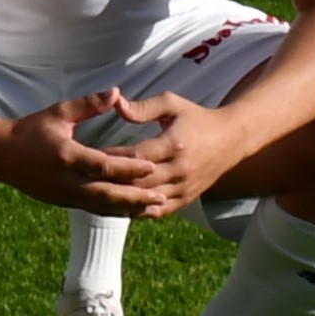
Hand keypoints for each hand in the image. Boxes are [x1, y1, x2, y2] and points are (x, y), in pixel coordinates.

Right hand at [0, 92, 162, 217]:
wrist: (0, 154)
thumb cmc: (30, 130)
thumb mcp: (58, 113)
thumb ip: (88, 105)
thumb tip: (116, 93)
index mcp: (66, 155)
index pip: (104, 165)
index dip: (130, 167)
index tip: (153, 166)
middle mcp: (66, 180)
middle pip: (107, 194)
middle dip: (136, 197)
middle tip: (162, 199)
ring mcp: (64, 195)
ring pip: (103, 206)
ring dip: (130, 208)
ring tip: (154, 209)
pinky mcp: (63, 203)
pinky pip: (94, 209)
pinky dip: (115, 211)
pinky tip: (132, 211)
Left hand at [63, 90, 236, 218]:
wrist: (231, 139)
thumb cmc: (196, 117)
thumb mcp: (172, 104)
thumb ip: (142, 107)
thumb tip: (115, 104)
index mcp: (174, 144)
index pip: (135, 157)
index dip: (111, 158)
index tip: (87, 154)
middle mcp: (180, 170)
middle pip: (138, 182)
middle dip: (111, 182)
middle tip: (83, 180)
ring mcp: (184, 188)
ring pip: (146, 200)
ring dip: (121, 200)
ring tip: (94, 196)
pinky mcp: (187, 199)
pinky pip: (159, 211)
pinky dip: (138, 211)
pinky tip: (117, 208)